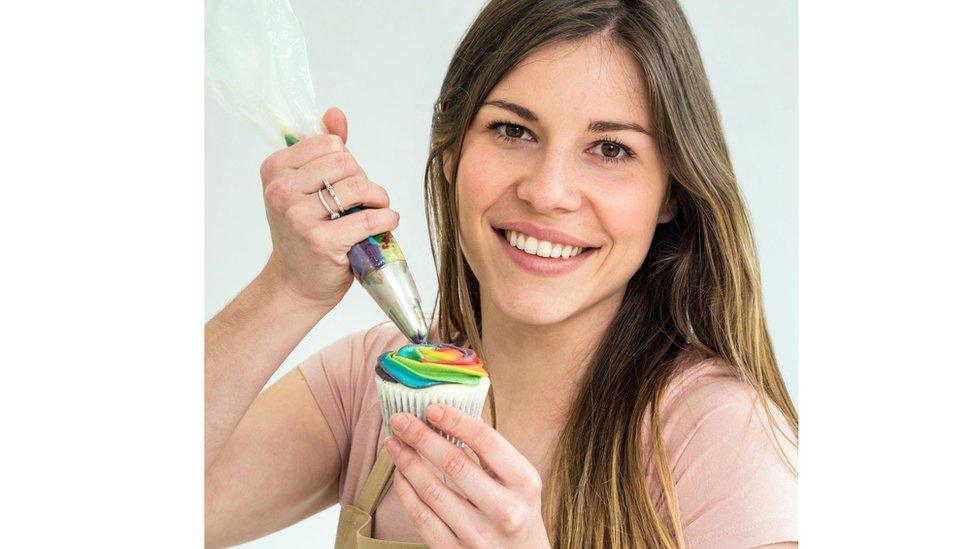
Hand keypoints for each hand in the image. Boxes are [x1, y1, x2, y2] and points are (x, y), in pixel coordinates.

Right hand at [258, 107, 399, 309]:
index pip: (330, 143)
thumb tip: (335, 114)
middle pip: (347, 162)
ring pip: (359, 186)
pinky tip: (386, 224)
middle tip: (362, 200)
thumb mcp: (305, 187)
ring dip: (379, 199)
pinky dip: (387, 219)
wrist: (296, 282)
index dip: (347, 161)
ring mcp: (299, 218)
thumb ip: (322, 149)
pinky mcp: (322, 242)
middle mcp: (281, 191)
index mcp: (275, 169)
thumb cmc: (305, 232)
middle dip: (363, 179)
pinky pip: (369, 218)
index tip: (343, 183)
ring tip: (376, 210)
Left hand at [385, 404, 550, 547]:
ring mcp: (480, 535)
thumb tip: (448, 416)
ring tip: (394, 443)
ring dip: (407, 462)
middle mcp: (505, 510)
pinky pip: (423, 518)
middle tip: (400, 419)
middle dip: (421, 437)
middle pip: (454, 463)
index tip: (431, 408)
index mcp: (524, 482)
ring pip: (432, 491)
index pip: (486, 441)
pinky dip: (406, 493)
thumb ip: (492, 453)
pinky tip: (400, 475)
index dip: (455, 420)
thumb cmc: (518, 512)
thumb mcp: (519, 481)